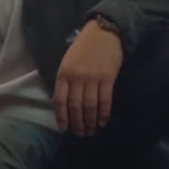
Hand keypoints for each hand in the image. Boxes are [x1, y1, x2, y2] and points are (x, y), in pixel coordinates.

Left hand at [53, 18, 123, 136]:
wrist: (103, 34)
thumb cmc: (82, 48)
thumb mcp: (66, 62)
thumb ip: (64, 81)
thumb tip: (62, 103)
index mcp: (63, 73)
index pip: (59, 99)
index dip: (62, 116)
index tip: (64, 128)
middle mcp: (76, 77)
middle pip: (75, 106)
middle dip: (77, 122)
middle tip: (79, 133)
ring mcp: (92, 78)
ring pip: (90, 106)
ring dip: (90, 121)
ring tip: (90, 130)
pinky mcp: (108, 78)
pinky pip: (105, 100)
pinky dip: (103, 113)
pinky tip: (102, 121)